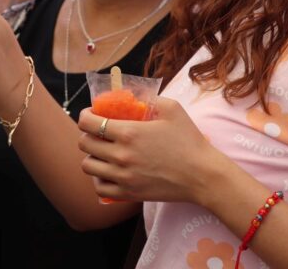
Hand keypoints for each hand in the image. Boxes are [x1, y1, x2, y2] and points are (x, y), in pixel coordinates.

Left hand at [77, 98, 225, 204]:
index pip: (87, 123)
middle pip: (84, 144)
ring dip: (91, 156)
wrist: (203, 176)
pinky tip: (108, 172)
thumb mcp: (172, 109)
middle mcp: (120, 155)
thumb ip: (150, 97)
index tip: (90, 115)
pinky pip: (99, 187)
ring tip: (102, 152)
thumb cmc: (189, 141)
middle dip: (87, 135)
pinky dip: (99, 179)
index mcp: (128, 132)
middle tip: (98, 133)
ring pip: (88, 166)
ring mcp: (123, 176)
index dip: (85, 116)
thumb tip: (134, 94)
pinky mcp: (128, 193)